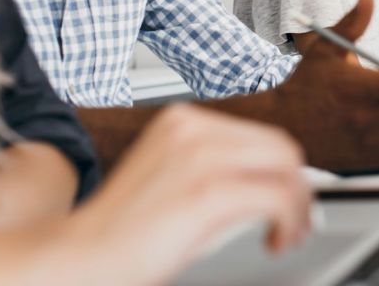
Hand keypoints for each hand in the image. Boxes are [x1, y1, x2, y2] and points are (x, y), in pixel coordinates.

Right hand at [63, 103, 311, 284]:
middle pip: (280, 147)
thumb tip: (270, 182)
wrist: (80, 258)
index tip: (290, 201)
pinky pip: (277, 196)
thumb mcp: (172, 180)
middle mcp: (192, 128)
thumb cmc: (122, 233)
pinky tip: (276, 241)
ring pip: (285, 168)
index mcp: (182, 121)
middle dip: (298, 187)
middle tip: (298, 221)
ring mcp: (199, 156)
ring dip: (298, 205)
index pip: (260, 135)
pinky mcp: (207, 191)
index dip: (283, 171)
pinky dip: (289, 220)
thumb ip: (213, 169)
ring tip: (288, 233)